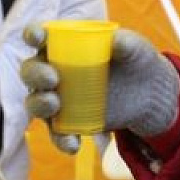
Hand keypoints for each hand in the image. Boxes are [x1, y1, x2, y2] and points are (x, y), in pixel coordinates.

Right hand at [20, 25, 179, 152]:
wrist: (148, 93)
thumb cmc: (135, 59)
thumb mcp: (136, 49)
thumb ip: (127, 43)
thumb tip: (117, 41)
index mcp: (64, 44)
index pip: (40, 36)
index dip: (33, 34)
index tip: (38, 37)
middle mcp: (54, 69)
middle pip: (31, 71)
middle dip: (35, 74)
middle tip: (52, 78)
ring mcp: (59, 97)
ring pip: (36, 101)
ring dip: (39, 104)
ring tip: (54, 104)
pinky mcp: (68, 121)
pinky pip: (57, 132)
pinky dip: (62, 139)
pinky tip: (74, 144)